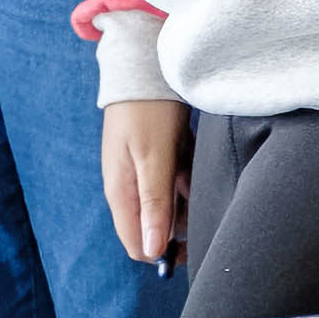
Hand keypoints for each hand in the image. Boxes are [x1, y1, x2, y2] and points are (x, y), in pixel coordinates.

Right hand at [102, 98, 187, 264]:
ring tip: (192, 165)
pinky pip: (176, 181)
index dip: (164, 252)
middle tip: (196, 192)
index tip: (192, 241)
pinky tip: (191, 153)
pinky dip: (187, 174)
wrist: (146, 65)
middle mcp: (130, 189)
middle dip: (182, 219)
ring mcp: (142, 174)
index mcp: (122, 194)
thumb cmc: (147, 110)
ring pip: (171, 204)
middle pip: (157, 228)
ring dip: (187, 194)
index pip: (138, 246)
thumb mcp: (154, 158)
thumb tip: (152, 252)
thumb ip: (154, 204)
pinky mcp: (156, 159)